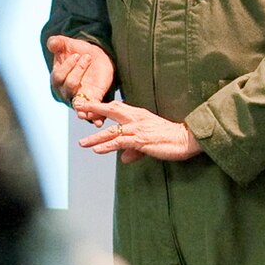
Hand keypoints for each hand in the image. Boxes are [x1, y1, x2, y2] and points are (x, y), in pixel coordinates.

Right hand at [46, 35, 114, 117]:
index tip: (77, 55)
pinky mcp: (93, 100)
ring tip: (83, 111)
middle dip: (77, 74)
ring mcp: (80, 97)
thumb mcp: (68, 44)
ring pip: (78, 104)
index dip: (67, 66)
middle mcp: (66, 90)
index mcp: (58, 77)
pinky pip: (92, 112)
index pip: (59, 76)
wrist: (94, 56)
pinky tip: (98, 122)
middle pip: (69, 88)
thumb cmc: (77, 51)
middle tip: (87, 58)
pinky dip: (94, 118)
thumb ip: (57, 43)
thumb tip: (52, 43)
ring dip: (81, 109)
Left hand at [76, 100, 200, 162]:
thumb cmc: (169, 139)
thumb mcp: (148, 142)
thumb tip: (124, 158)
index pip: (116, 107)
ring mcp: (138, 128)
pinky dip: (108, 146)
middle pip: (111, 110)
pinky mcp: (141, 139)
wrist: (187, 139)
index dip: (100, 106)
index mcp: (138, 114)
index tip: (86, 106)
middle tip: (77, 108)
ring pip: (112, 130)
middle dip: (93, 109)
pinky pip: (121, 142)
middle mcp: (136, 118)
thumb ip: (134, 149)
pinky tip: (97, 150)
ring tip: (82, 142)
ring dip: (95, 137)